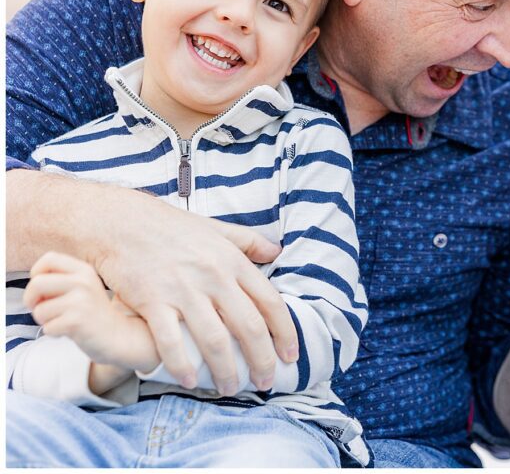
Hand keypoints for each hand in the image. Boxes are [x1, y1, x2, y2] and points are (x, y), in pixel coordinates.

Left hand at [24, 252, 156, 371]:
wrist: (118, 335)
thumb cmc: (92, 312)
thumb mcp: (82, 287)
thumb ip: (60, 280)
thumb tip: (33, 283)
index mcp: (84, 270)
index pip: (49, 259)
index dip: (37, 274)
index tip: (43, 289)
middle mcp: (83, 281)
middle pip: (37, 283)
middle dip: (31, 300)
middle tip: (41, 308)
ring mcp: (81, 301)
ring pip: (39, 310)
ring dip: (45, 321)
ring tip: (62, 321)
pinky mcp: (77, 321)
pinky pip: (47, 328)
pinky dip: (53, 333)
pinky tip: (69, 331)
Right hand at [91, 186, 296, 394]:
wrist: (118, 222)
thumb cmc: (169, 227)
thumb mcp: (216, 228)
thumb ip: (248, 241)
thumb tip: (277, 250)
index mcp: (232, 261)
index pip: (270, 303)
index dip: (285, 333)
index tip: (290, 355)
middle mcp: (213, 277)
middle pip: (249, 327)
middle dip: (262, 360)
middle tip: (266, 381)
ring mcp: (182, 290)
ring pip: (215, 340)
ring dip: (226, 370)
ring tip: (231, 389)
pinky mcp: (151, 301)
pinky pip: (171, 341)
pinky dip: (182, 365)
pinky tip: (190, 380)